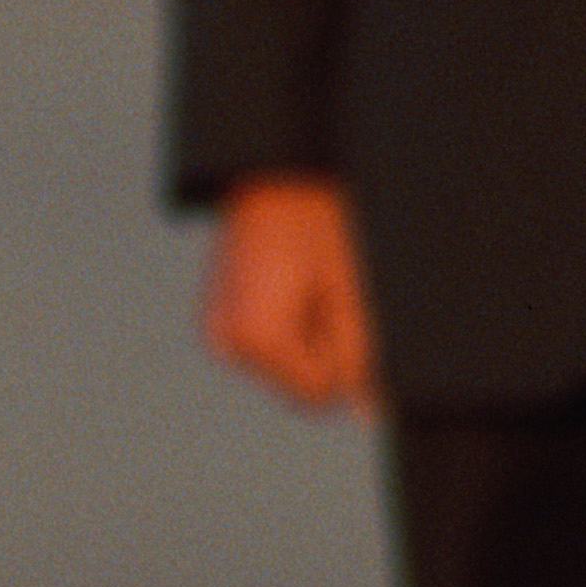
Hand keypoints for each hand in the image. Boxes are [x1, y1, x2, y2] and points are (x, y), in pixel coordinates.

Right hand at [203, 172, 380, 414]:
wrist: (277, 174)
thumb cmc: (320, 225)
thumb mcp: (352, 293)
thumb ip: (361, 356)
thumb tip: (368, 412)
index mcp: (254, 337)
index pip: (319, 392)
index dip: (345, 356)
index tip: (341, 306)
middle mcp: (226, 342)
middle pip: (297, 386)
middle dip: (323, 349)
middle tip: (325, 291)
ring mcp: (217, 330)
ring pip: (284, 367)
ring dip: (307, 338)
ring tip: (308, 285)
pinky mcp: (218, 317)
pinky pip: (266, 346)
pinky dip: (287, 327)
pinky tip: (289, 286)